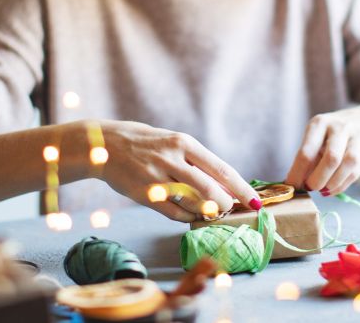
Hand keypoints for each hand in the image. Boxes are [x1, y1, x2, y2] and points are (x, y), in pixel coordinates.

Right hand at [97, 121, 261, 221]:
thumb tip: (224, 184)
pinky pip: (174, 213)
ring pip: (194, 203)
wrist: (103, 145)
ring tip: (213, 212)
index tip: (256, 202)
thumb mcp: (172, 142)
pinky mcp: (145, 194)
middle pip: (211, 190)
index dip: (242, 189)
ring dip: (208, 212)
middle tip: (232, 210)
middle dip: (227, 204)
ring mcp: (158, 178)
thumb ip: (195, 161)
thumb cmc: (144, 143)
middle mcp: (173, 159)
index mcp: (184, 143)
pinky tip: (192, 215)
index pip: (222, 170)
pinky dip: (188, 217)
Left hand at [284, 106, 359, 196]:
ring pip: (347, 164)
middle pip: (331, 158)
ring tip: (323, 190)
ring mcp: (358, 136)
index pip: (306, 152)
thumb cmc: (336, 133)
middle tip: (310, 188)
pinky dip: (343, 184)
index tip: (292, 186)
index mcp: (320, 123)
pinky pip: (356, 171)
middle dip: (318, 179)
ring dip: (333, 183)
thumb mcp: (319, 136)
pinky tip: (334, 188)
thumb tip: (295, 183)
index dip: (298, 173)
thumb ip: (309, 158)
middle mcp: (339, 127)